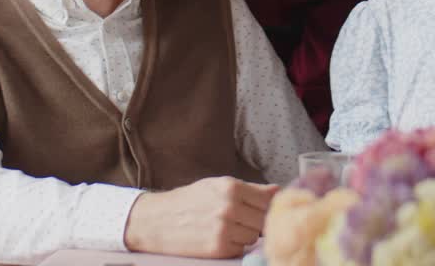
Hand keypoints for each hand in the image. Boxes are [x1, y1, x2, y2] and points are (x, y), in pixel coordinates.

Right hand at [124, 177, 277, 257]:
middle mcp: (230, 206)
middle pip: (265, 219)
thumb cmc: (188, 201)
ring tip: (227, 228)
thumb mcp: (217, 185)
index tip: (261, 209)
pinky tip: (219, 238)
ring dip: (246, 234)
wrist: (156, 221)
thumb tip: (278, 190)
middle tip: (242, 220)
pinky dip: (234, 246)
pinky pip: (241, 249)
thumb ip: (250, 189)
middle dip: (257, 221)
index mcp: (231, 187)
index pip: (269, 200)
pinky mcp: (219, 248)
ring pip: (255, 236)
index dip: (267, 206)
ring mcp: (224, 229)